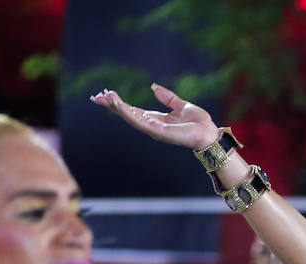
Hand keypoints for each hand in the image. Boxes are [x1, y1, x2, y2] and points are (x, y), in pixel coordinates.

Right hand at [90, 83, 218, 149]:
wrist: (209, 133)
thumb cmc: (199, 123)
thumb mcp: (181, 105)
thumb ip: (167, 97)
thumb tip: (153, 87)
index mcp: (156, 119)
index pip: (133, 110)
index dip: (119, 104)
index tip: (106, 95)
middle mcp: (152, 125)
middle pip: (127, 114)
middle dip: (112, 106)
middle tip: (96, 97)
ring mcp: (154, 129)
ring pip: (130, 117)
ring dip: (117, 108)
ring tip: (105, 98)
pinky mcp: (158, 131)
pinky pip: (140, 121)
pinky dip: (128, 113)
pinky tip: (119, 105)